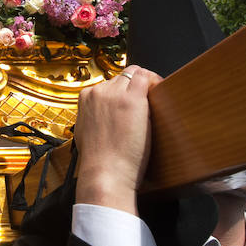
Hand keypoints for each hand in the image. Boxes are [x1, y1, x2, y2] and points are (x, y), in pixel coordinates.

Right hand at [74, 65, 162, 214]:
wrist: (105, 171)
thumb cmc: (98, 159)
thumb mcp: (85, 131)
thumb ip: (93, 117)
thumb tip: (104, 115)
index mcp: (85, 98)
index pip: (108, 83)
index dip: (123, 90)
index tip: (132, 100)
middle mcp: (98, 92)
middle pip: (122, 77)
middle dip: (134, 87)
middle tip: (146, 101)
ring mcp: (114, 94)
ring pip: (134, 73)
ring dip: (145, 84)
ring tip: (155, 98)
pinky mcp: (132, 100)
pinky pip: (145, 78)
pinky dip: (155, 82)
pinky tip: (161, 93)